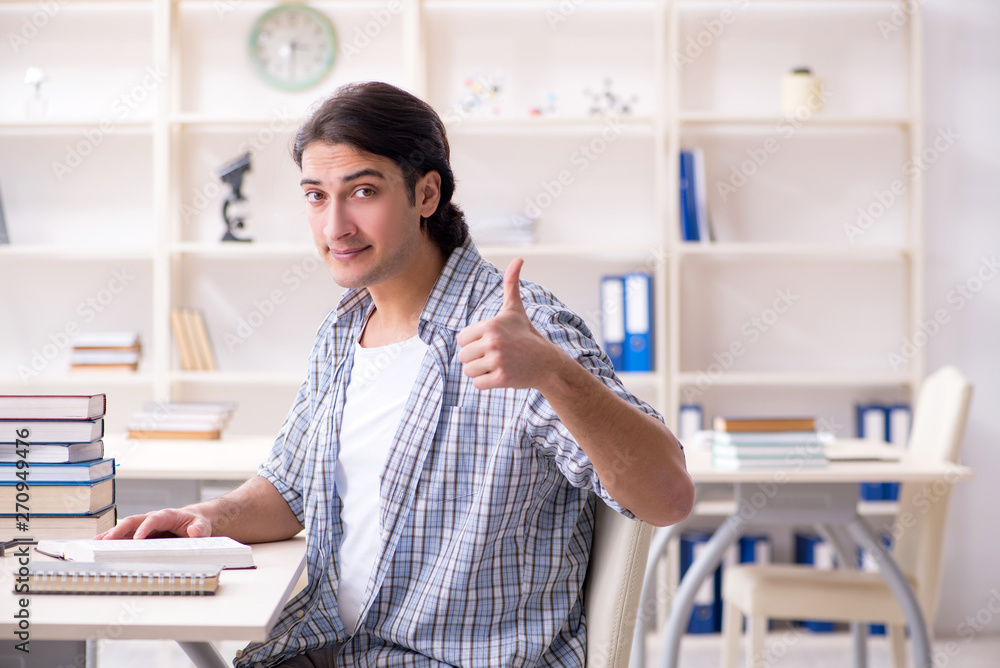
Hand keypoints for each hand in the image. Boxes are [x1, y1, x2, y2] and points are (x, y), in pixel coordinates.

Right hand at [94, 507, 211, 539]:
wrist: (194, 521)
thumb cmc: (196, 523)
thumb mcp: (202, 525)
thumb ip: (200, 528)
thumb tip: (194, 531)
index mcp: (167, 515)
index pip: (153, 519)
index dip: (145, 528)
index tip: (137, 538)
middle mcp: (152, 519)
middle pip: (133, 521)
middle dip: (119, 530)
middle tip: (106, 540)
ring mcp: (145, 526)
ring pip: (125, 528)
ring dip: (111, 535)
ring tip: (96, 543)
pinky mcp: (141, 533)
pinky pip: (125, 535)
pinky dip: (114, 540)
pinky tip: (101, 546)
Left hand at [456, 258, 565, 391]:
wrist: (547, 362)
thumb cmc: (527, 335)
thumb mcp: (515, 310)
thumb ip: (511, 283)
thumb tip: (519, 258)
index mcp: (490, 325)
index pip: (461, 339)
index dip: (473, 343)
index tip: (490, 342)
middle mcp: (492, 342)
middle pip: (463, 356)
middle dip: (476, 358)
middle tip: (496, 356)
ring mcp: (497, 361)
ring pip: (468, 371)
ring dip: (480, 371)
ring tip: (498, 365)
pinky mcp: (501, 379)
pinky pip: (478, 384)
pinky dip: (486, 382)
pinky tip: (500, 375)